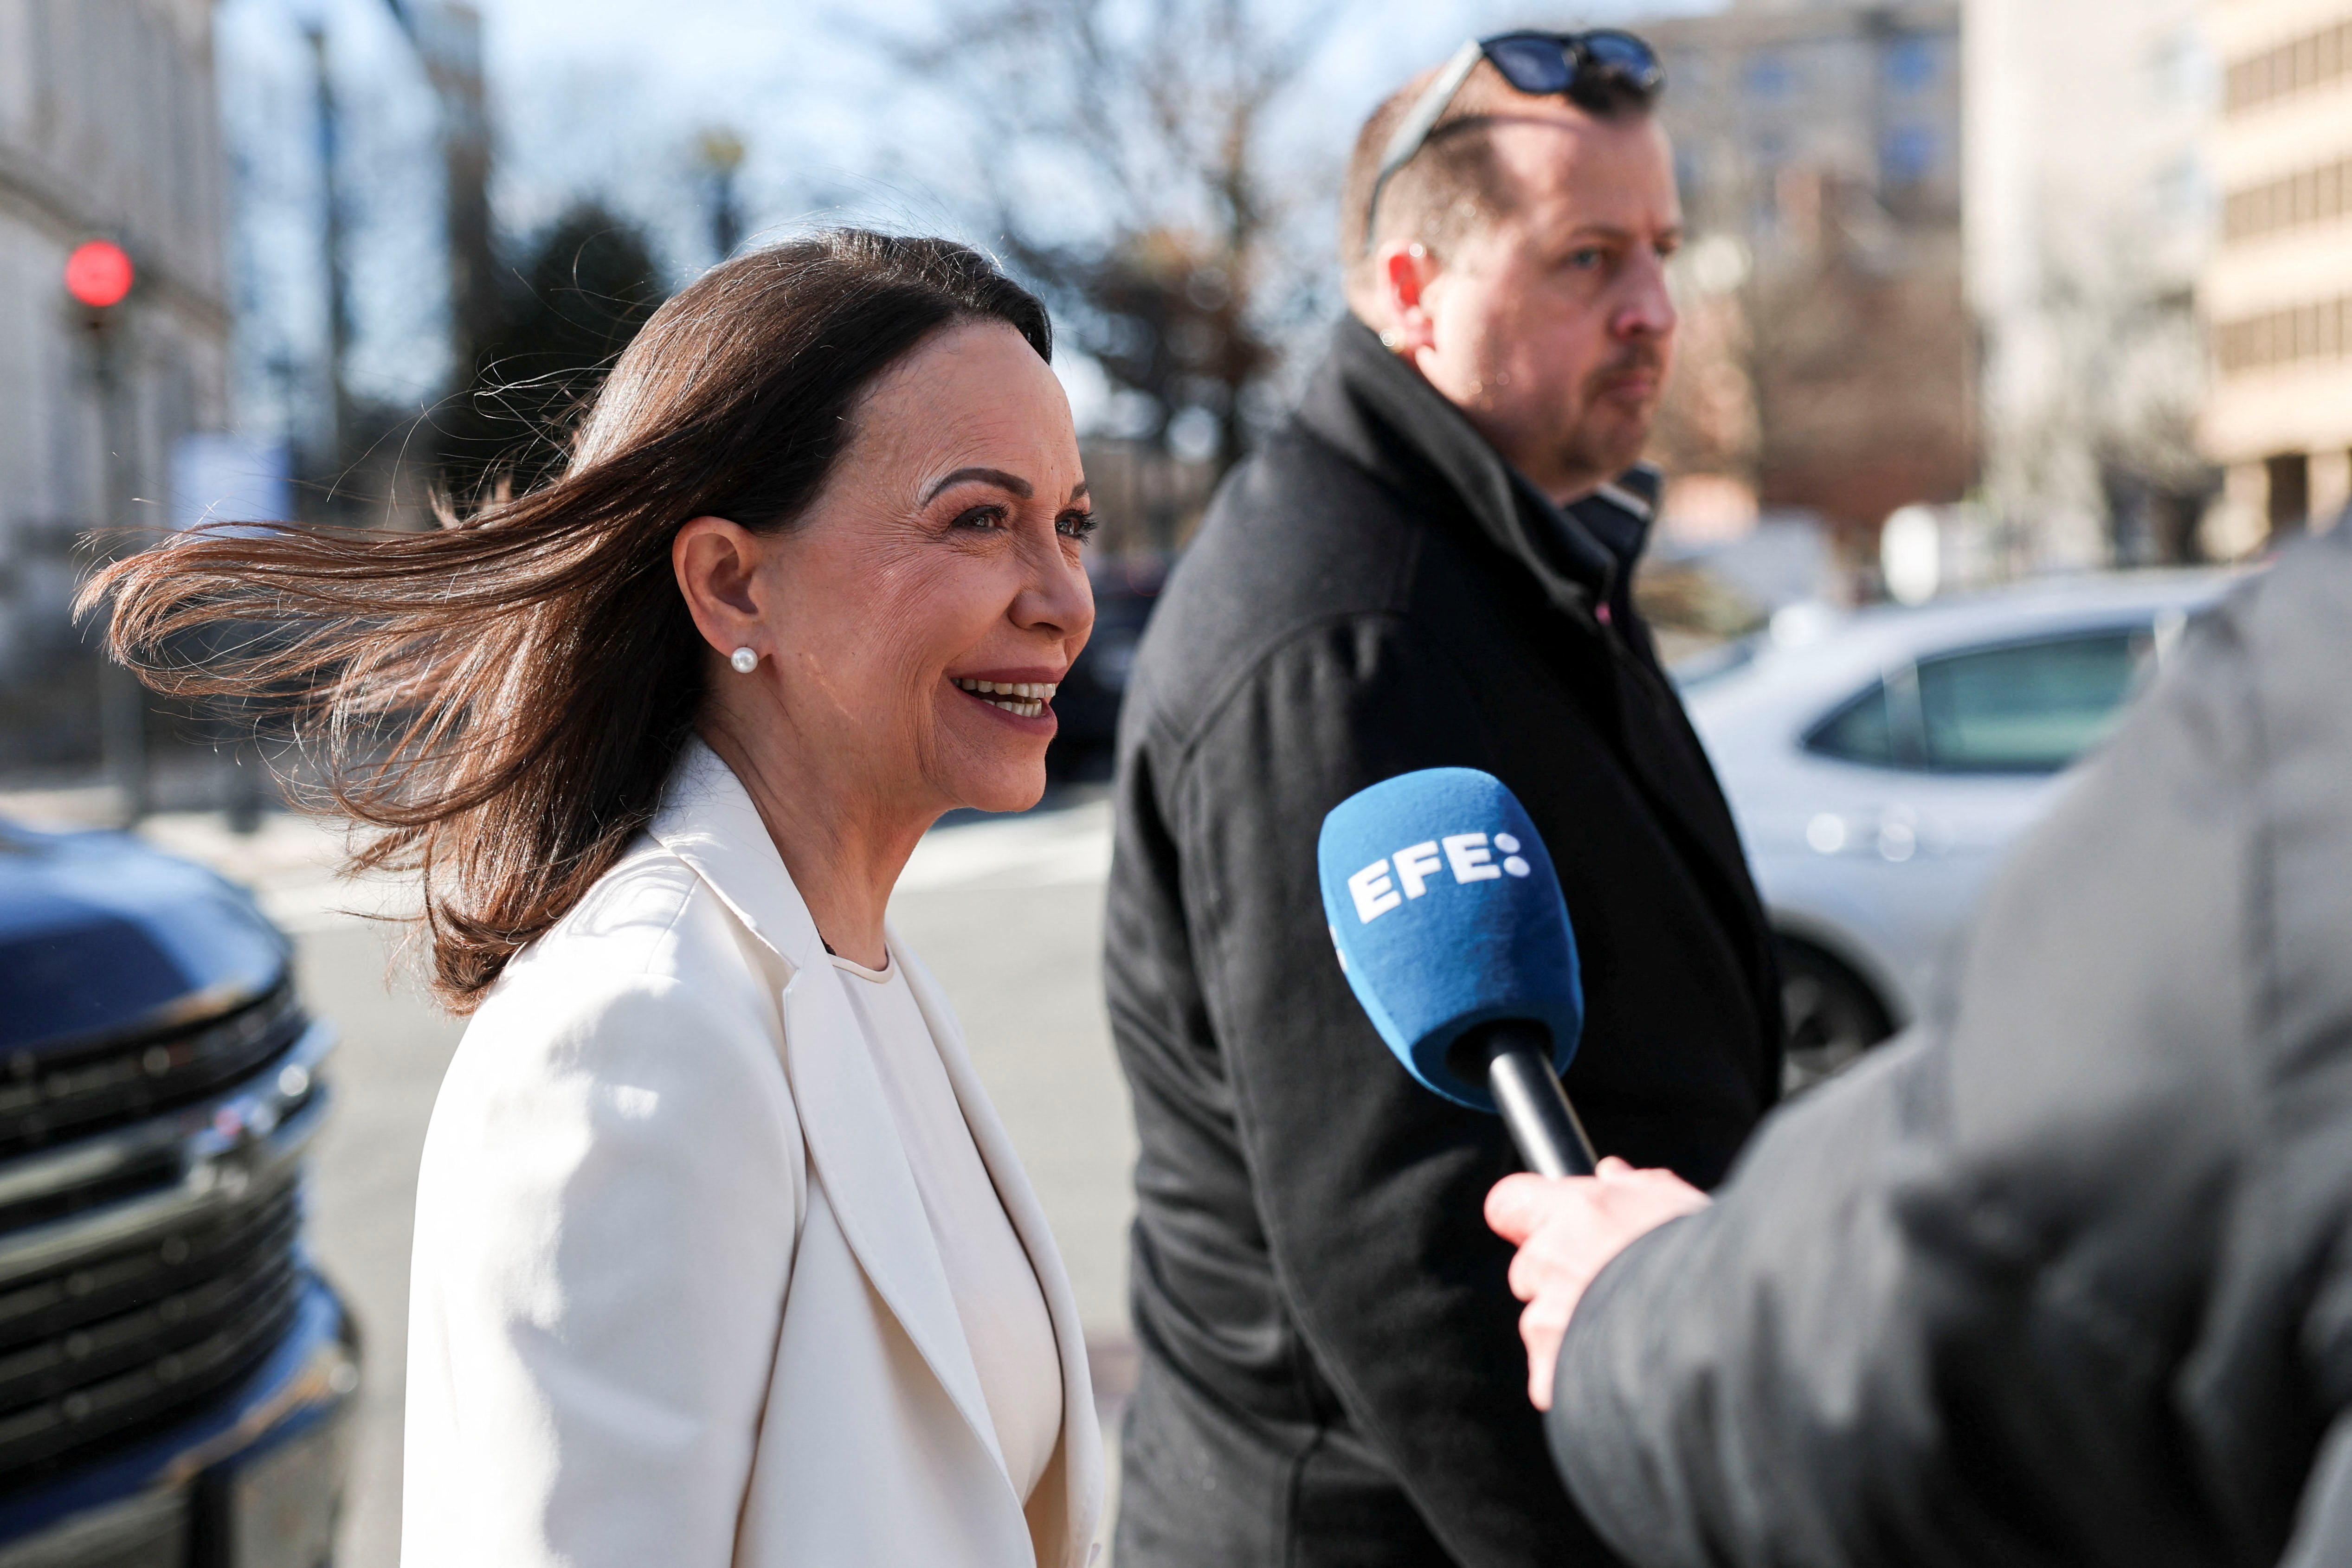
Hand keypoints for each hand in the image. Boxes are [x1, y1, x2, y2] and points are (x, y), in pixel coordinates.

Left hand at [1485, 1158, 1711, 1409]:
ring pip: (1540, 1322)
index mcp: (1576, 1210)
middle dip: (1559, 1277)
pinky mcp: (1553, 1371)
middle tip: (1614, 1288)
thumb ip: (1634, 1187)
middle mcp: (1551, 1258)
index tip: (1549, 1225)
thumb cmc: (1709, 1262)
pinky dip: (1571, 1379)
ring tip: (1630, 1335)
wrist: (1725, 1332)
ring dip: (1570, 1328)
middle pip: (1528, 1267)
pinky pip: (1546, 1377)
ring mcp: (1547, 1317)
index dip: (1526, 1216)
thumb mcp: (1678, 1206)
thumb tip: (1610, 1173)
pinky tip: (1618, 1372)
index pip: (1508, 1202)